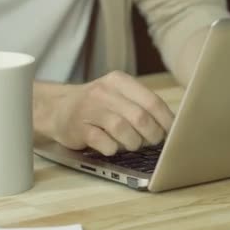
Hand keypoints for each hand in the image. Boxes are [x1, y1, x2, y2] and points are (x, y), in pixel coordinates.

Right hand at [35, 71, 173, 154]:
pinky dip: (113, 148)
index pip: (152, 101)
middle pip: (140, 117)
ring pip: (123, 130)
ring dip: (133, 143)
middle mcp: (104, 92)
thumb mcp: (118, 96)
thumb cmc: (97, 106)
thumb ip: (142, 105)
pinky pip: (104, 142)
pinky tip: (112, 147)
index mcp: (119, 81)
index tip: (172, 133)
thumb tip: (172, 126)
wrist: (57, 108)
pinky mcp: (78, 128)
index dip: (166, 121)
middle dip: (152, 135)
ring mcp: (89, 110)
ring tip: (132, 145)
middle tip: (151, 142)